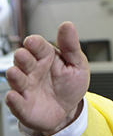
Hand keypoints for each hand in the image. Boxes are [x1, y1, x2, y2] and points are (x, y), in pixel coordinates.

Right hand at [4, 21, 89, 135]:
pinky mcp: (23, 105)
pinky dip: (13, 99)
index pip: (38, 46)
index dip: (35, 43)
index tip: (32, 41)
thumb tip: (67, 25)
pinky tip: (13, 96)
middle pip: (24, 61)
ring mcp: (26, 87)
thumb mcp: (77, 65)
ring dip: (14, 76)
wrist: (68, 110)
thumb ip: (71, 47)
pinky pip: (15, 102)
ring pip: (17, 79)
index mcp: (46, 57)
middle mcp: (32, 70)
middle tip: (23, 54)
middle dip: (22, 57)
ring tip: (15, 72)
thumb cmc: (70, 85)